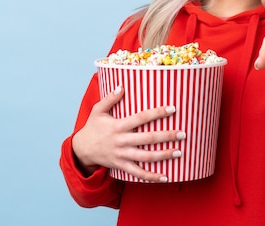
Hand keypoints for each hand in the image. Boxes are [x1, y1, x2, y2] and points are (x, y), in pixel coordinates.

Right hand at [71, 86, 185, 181]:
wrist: (82, 150)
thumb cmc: (92, 127)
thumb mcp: (98, 110)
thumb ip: (110, 98)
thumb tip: (122, 86)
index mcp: (118, 126)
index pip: (141, 118)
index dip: (157, 113)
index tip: (172, 109)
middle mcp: (122, 141)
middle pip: (148, 139)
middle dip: (166, 136)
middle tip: (182, 134)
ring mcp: (122, 155)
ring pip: (146, 157)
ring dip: (163, 155)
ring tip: (179, 152)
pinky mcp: (122, 166)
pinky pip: (138, 173)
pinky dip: (152, 177)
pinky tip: (166, 177)